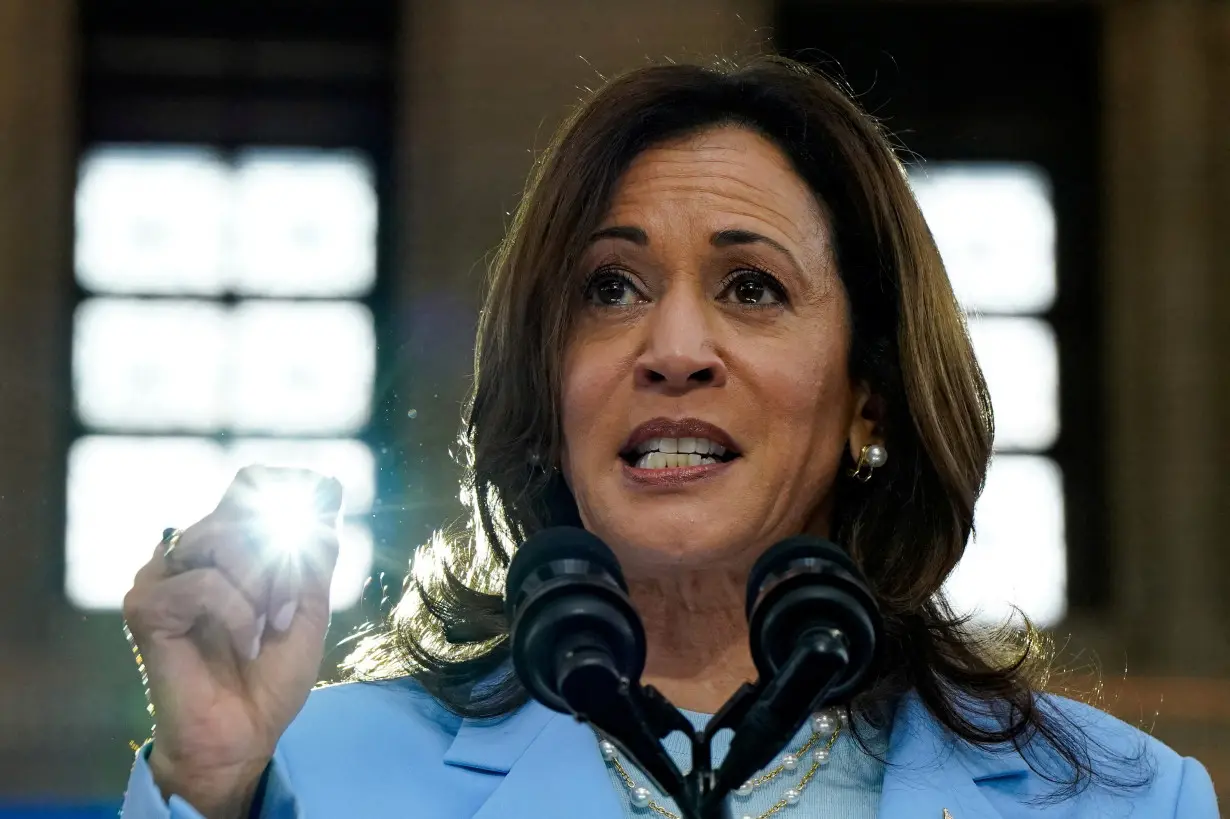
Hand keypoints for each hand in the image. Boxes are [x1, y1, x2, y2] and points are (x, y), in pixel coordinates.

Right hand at [123, 466, 342, 817]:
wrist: (246, 735)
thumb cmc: (272, 674)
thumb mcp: (309, 605)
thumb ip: (314, 552)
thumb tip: (327, 493)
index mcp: (226, 546)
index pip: (247, 483)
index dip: (285, 484)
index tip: (323, 498)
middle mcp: (189, 551)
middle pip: (244, 507)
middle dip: (283, 559)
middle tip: (288, 610)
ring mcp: (162, 574)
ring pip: (226, 539)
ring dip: (264, 586)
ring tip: (268, 628)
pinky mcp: (144, 604)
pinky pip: (205, 585)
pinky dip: (239, 616)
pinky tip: (244, 643)